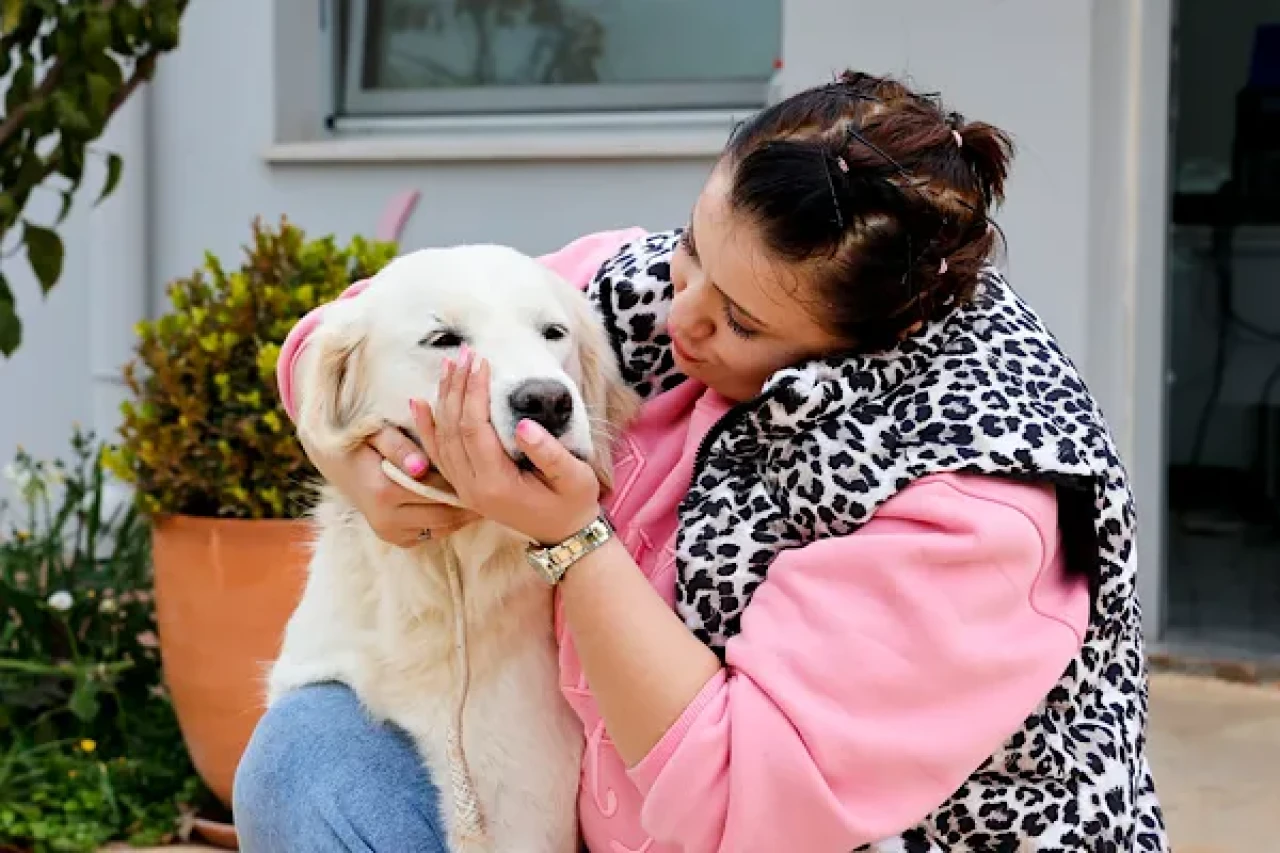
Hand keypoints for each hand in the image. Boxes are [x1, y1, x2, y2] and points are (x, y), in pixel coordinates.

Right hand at [301, 426, 479, 547]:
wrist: (336, 460)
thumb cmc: (361, 439)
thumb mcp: (376, 432)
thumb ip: (399, 446)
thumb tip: (421, 467)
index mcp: (384, 492)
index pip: (438, 491)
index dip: (465, 482)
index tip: (487, 471)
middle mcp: (386, 520)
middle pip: (444, 515)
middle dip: (469, 502)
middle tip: (494, 486)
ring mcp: (389, 533)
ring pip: (441, 528)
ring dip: (461, 514)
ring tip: (483, 494)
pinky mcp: (394, 539)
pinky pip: (431, 533)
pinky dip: (447, 520)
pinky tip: (460, 503)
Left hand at [412, 347, 601, 544]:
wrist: (564, 535)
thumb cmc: (573, 503)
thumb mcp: (574, 478)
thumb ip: (549, 453)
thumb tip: (523, 424)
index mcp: (496, 485)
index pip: (475, 429)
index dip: (475, 392)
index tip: (482, 362)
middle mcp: (472, 488)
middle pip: (453, 429)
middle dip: (458, 387)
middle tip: (465, 353)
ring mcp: (464, 488)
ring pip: (442, 438)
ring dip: (443, 399)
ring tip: (449, 365)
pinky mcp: (464, 486)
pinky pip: (438, 453)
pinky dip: (427, 426)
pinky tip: (420, 402)